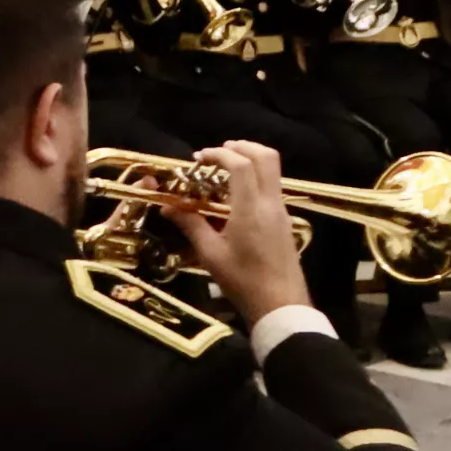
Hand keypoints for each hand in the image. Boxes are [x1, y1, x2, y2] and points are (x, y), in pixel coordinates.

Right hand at [175, 140, 311, 321]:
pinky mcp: (284, 220)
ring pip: (272, 170)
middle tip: (219, 152)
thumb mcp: (210, 253)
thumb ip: (190, 224)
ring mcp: (281, 211)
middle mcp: (271, 203)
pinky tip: (236, 194)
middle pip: (266, 157)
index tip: (199, 158)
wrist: (280, 304)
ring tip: (225, 170)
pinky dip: (256, 178)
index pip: (241, 165)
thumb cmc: (242, 280)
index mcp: (251, 208)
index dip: (220, 155)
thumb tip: (166, 206)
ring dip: (250, 161)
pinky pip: (272, 187)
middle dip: (242, 147)